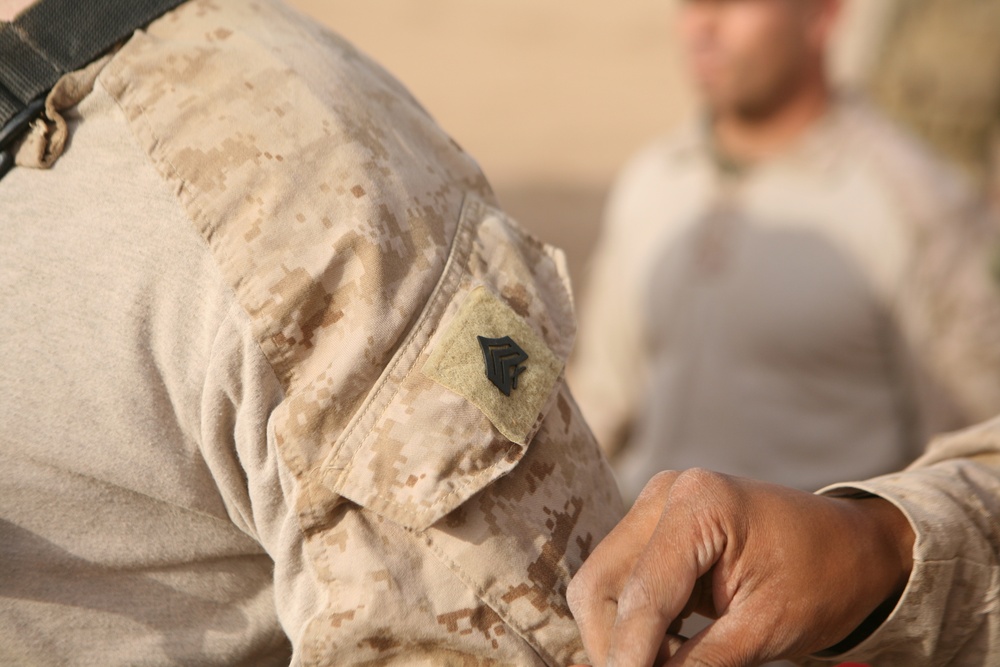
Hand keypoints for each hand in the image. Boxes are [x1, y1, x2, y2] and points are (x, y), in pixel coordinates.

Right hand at [566, 469, 913, 666]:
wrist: (854, 547)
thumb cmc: (825, 579)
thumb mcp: (766, 629)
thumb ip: (702, 664)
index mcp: (698, 504)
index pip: (643, 596)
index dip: (629, 658)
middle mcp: (665, 495)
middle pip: (600, 585)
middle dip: (613, 646)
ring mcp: (656, 508)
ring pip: (602, 586)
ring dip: (621, 637)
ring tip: (665, 664)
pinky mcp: (655, 529)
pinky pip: (621, 583)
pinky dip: (635, 624)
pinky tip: (665, 651)